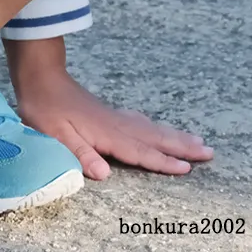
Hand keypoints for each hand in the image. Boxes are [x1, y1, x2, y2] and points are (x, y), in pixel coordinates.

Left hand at [5, 37, 213, 180]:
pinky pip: (141, 122)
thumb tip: (104, 174)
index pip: (140, 151)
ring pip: (151, 128)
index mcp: (106, 133)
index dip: (162, 161)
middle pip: (155, 137)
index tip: (187, 168)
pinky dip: (157, 127)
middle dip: (182, 146)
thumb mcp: (56, 135)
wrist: (42, 77)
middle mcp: (117, 123)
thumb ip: (80, 154)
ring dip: (175, 136)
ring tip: (199, 141)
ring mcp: (115, 116)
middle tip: (210, 152)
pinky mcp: (109, 112)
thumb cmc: (45, 108)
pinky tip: (160, 128)